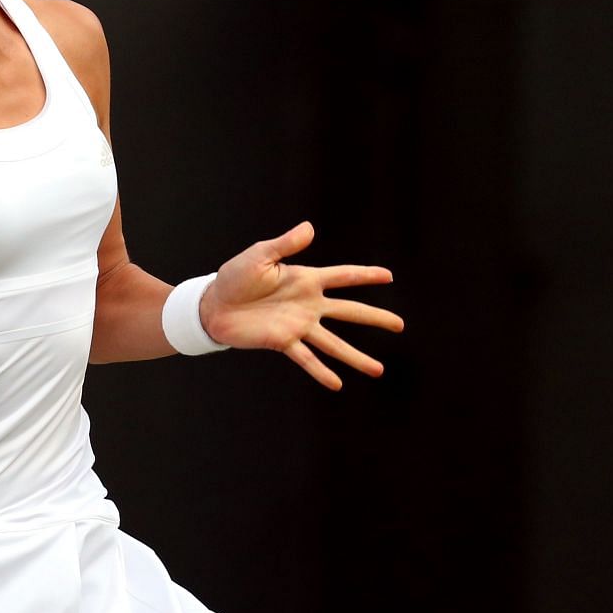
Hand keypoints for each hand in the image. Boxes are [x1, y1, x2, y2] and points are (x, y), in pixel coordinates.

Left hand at [199, 221, 403, 390]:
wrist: (212, 305)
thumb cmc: (235, 277)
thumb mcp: (259, 255)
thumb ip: (285, 244)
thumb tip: (310, 228)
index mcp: (305, 279)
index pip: (343, 276)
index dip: (365, 275)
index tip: (389, 276)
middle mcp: (308, 304)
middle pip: (349, 311)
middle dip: (375, 318)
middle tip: (400, 325)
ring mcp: (298, 325)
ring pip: (333, 343)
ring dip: (355, 356)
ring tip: (379, 370)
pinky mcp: (283, 342)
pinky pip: (306, 359)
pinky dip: (321, 372)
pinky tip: (338, 384)